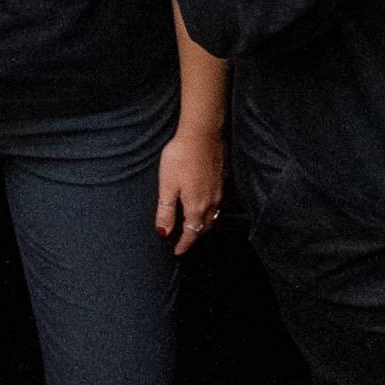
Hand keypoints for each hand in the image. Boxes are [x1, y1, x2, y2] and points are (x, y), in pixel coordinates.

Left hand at [157, 122, 225, 255]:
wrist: (202, 132)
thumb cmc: (181, 158)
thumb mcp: (167, 186)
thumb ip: (166, 211)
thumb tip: (163, 234)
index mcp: (196, 207)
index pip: (191, 233)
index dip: (184, 244)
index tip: (177, 252)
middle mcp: (211, 202)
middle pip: (204, 227)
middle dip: (195, 236)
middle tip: (185, 240)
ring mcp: (218, 190)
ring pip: (213, 215)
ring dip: (203, 224)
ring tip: (194, 226)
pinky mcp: (221, 178)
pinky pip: (217, 204)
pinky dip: (209, 211)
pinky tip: (204, 204)